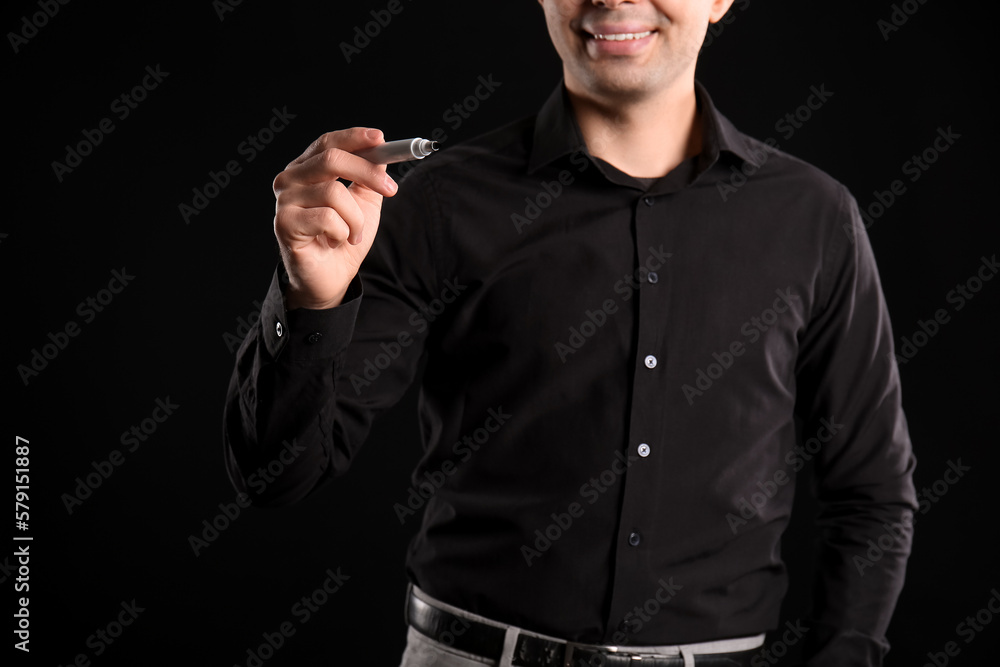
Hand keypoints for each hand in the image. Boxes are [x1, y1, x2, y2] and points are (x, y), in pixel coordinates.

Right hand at [272, 127, 397, 308]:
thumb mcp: (363, 202)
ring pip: (334, 192)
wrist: (331, 278)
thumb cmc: (344, 238)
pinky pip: (327, 217)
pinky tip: (336, 241)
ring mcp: (285, 201)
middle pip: (331, 159)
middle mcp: (290, 179)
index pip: (328, 142)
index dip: (354, 138)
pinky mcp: (285, 224)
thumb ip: (369, 177)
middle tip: (391, 189)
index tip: (381, 139)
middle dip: (367, 173)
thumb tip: (382, 153)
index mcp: (307, 169)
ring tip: (353, 234)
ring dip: (355, 218)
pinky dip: (342, 232)